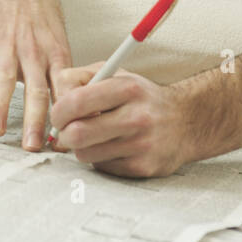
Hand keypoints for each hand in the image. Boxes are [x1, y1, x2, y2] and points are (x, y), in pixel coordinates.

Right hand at [0, 0, 71, 150]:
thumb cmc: (42, 16)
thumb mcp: (60, 40)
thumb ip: (62, 75)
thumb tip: (75, 112)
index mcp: (56, 54)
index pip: (64, 88)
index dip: (66, 113)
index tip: (67, 140)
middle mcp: (33, 51)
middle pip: (36, 89)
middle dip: (35, 119)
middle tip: (33, 146)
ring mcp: (7, 46)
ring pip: (4, 80)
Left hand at [49, 63, 194, 177]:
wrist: (186, 121)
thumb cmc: (141, 97)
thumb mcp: (116, 74)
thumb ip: (81, 78)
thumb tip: (54, 97)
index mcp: (127, 88)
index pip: (77, 102)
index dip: (58, 111)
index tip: (58, 115)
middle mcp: (136, 117)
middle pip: (77, 134)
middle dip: (63, 134)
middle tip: (66, 131)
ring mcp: (141, 145)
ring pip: (85, 154)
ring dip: (81, 148)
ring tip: (93, 137)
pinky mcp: (143, 168)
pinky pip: (102, 167)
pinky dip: (100, 158)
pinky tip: (112, 147)